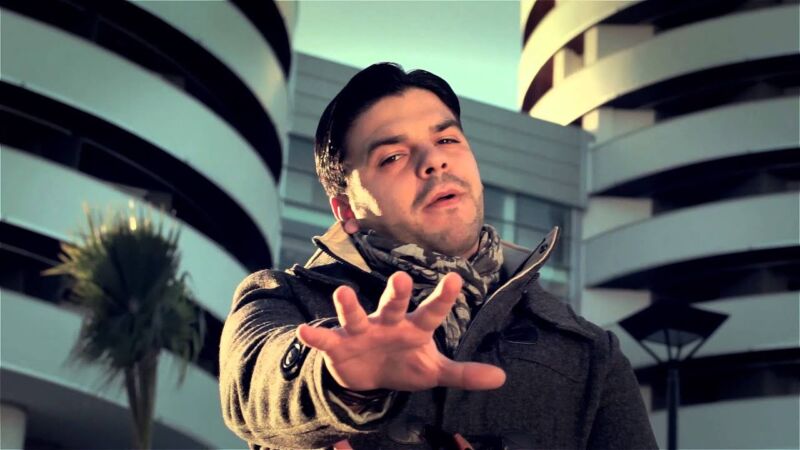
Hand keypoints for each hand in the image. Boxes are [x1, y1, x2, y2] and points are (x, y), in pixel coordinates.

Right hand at [297, 272, 505, 391]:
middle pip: (392, 305)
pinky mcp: (338, 345)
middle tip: (400, 278)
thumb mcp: (434, 371)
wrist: (367, 375)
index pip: (431, 311)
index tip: (455, 279)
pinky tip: (306, 331)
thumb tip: (501, 378)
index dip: (443, 297)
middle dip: (395, 293)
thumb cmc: (405, 363)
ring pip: (355, 315)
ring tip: (343, 293)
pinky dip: (316, 335)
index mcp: (414, 327)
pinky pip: (325, 339)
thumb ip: (464, 373)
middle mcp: (387, 323)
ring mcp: (361, 331)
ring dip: (349, 305)